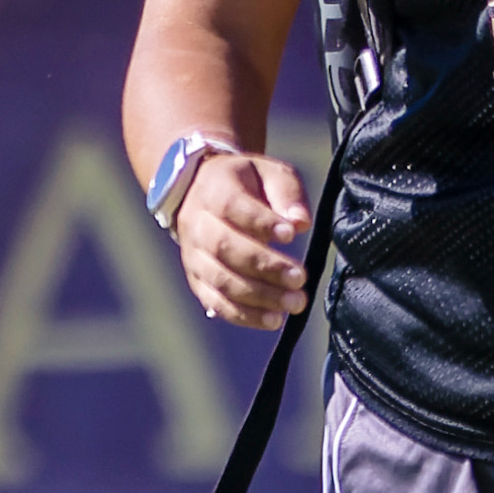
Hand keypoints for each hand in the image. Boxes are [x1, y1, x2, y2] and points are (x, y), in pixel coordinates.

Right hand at [170, 144, 312, 327]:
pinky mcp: (196, 278)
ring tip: (293, 304)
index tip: (290, 235)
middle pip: (224, 248)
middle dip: (264, 267)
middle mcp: (196, 224)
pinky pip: (215, 301)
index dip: (260, 223)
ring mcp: (193, 255)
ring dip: (258, 297)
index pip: (233, 208)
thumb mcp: (269, 172)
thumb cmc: (248, 183)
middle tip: (300, 279)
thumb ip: (287, 192)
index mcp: (214, 191)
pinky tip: (272, 320)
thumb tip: (300, 223)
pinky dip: (243, 315)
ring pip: (219, 279)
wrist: (204, 191)